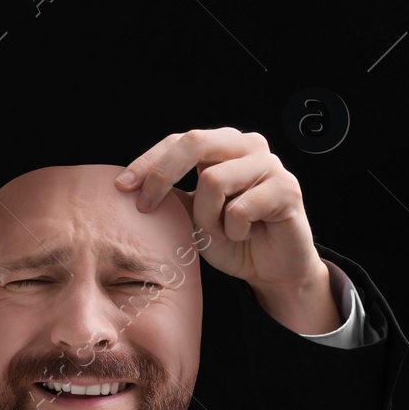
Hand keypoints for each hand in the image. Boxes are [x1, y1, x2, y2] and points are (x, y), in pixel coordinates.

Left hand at [115, 127, 338, 333]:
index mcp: (221, 146)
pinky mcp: (288, 188)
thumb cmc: (229, 237)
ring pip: (214, 180)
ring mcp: (270, 165)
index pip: (177, 141)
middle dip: (162, 174)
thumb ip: (170, 194)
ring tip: (221, 231)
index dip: (147, 162)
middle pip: (195, 142)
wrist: (269, 268)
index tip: (120, 187)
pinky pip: (240, 208)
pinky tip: (246, 234)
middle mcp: (247, 146)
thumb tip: (128, 185)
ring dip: (207, 217)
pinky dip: (233, 230)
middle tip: (146, 207)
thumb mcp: (189, 214)